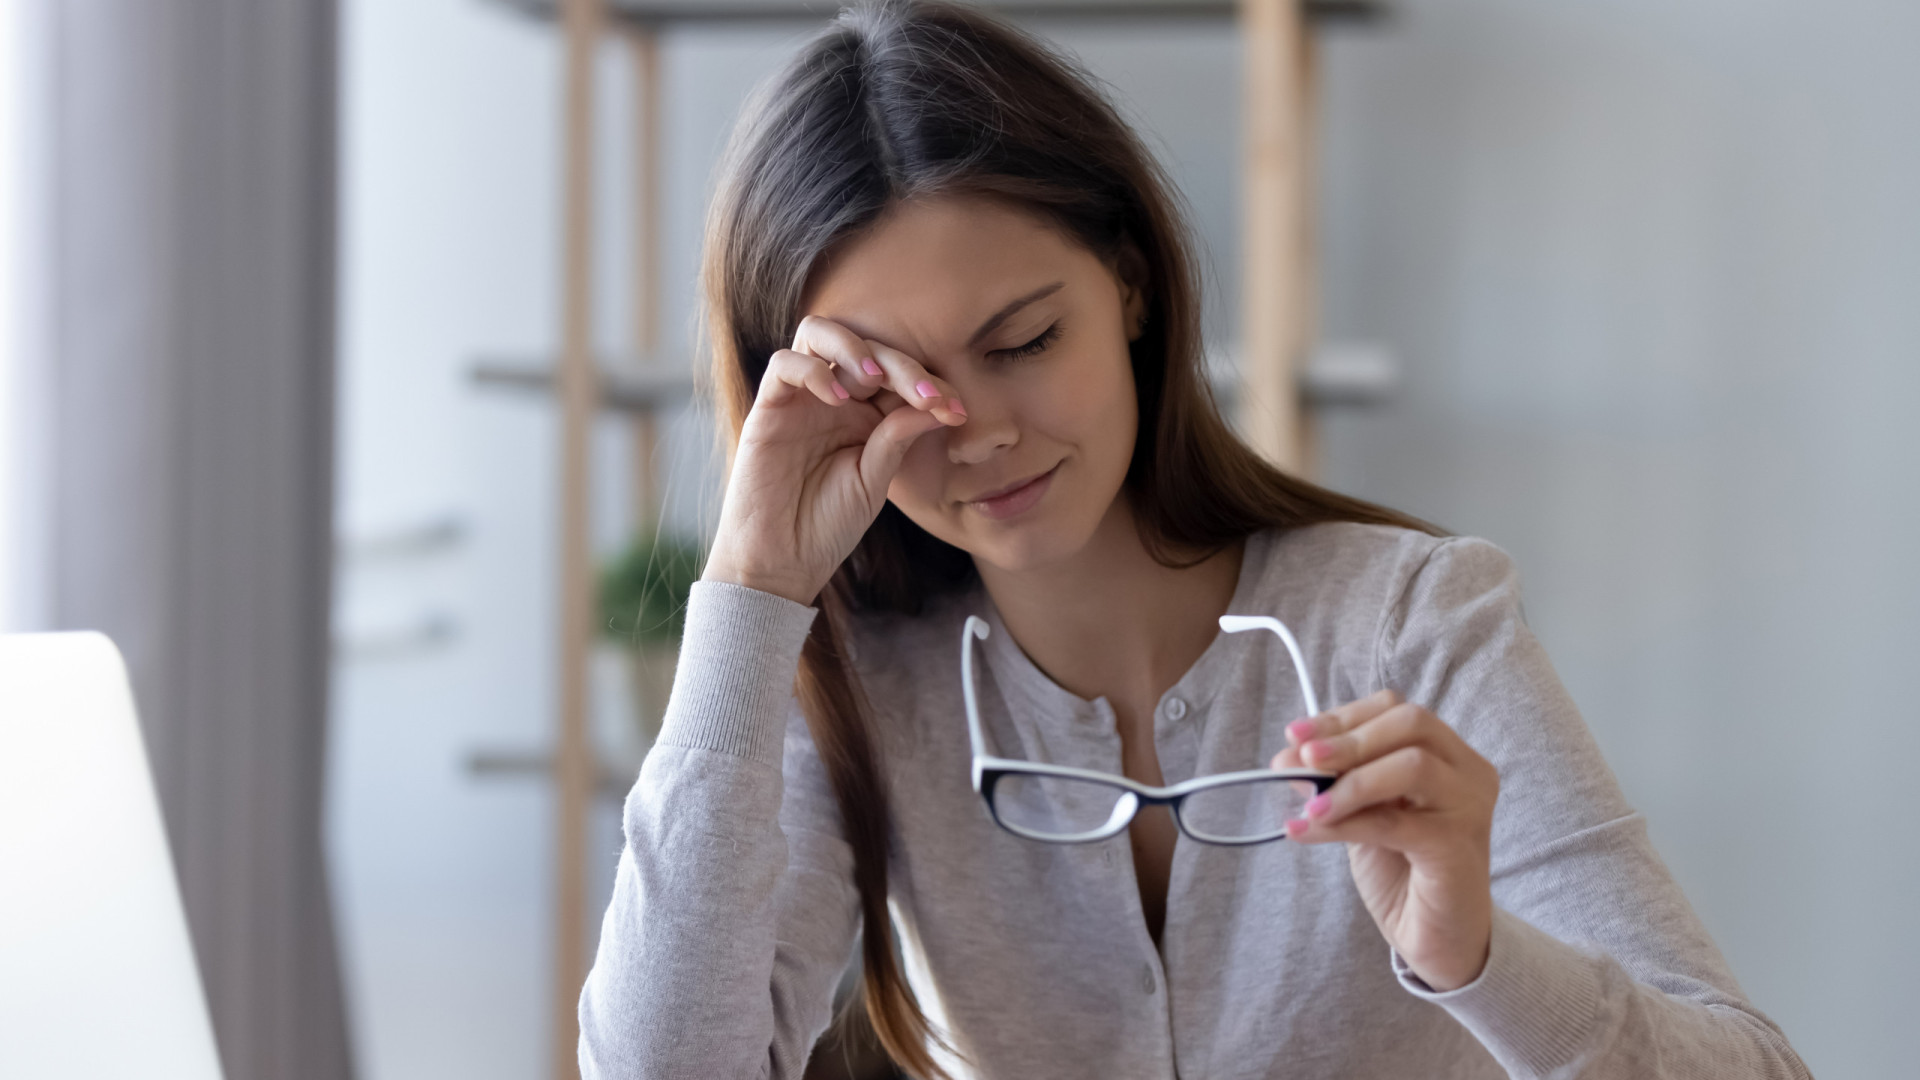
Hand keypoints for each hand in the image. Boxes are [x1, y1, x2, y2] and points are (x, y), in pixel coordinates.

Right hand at [702, 315, 966, 605]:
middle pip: (867, 349)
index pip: (898, 376)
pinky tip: (841, 400)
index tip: (957, 412)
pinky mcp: (768, 409)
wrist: (782, 563)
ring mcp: (799, 399)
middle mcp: (833, 397)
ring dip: (855, 349)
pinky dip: (814, 372)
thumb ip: (896, 438)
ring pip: (819, 335)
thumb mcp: (874, 480)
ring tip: (878, 380)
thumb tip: (933, 403)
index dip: (929, 384)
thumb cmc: (827, 525)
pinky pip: (784, 365)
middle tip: (929, 396)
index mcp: (865, 414)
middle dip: (904, 366)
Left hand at [1271, 689, 1499, 990]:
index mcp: (1449, 754)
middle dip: (1347, 738)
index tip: (1295, 735)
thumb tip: (1286, 757)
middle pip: (1411, 723)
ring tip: (1307, 804)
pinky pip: (1394, 821)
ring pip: (1411, 765)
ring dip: (1349, 780)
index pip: (1397, 710)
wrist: (1436, 939)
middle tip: (1301, 759)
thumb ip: (1335, 781)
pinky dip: (1344, 823)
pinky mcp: (1457, 847)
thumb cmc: (1403, 871)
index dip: (1343, 717)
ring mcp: (1469, 808)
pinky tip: (1306, 831)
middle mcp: (1468, 773)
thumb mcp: (1361, 813)